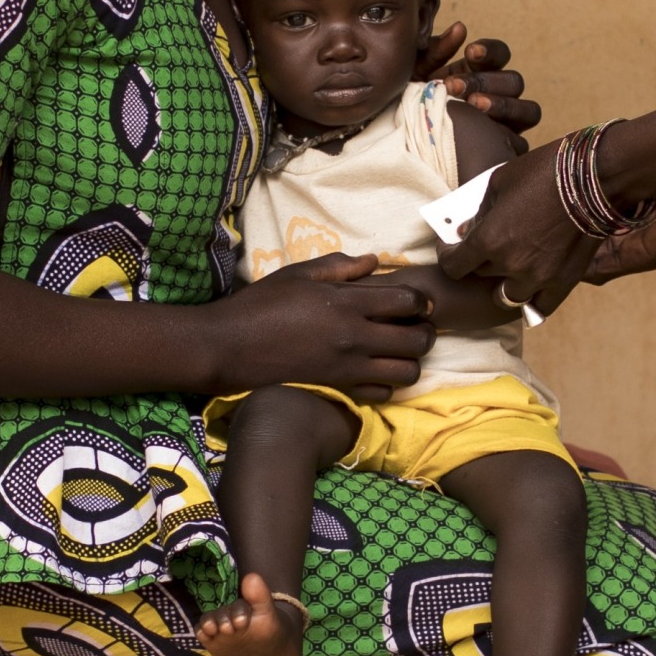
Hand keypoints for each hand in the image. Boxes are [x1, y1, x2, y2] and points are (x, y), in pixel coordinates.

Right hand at [207, 254, 434, 401]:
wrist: (230, 347)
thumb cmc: (260, 304)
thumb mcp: (297, 274)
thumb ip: (339, 267)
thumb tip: (373, 262)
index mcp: (347, 304)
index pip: (408, 302)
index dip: (420, 301)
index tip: (415, 302)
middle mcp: (355, 338)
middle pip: (418, 340)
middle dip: (425, 332)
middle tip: (415, 327)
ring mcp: (348, 368)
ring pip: (407, 372)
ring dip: (411, 361)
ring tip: (398, 351)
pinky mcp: (338, 389)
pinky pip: (382, 393)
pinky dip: (387, 384)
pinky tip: (375, 371)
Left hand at [419, 25, 540, 149]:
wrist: (402, 146)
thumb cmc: (412, 105)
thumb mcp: (417, 74)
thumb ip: (437, 51)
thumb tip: (460, 28)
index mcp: (481, 73)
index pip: (500, 55)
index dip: (490, 52)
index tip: (470, 52)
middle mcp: (500, 95)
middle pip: (514, 81)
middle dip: (486, 82)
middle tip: (455, 86)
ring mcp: (508, 124)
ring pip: (528, 109)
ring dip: (503, 105)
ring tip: (474, 107)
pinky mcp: (509, 150)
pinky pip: (522, 143)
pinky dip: (509, 137)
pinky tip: (485, 136)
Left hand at [440, 144, 596, 313]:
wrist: (593, 177)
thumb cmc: (543, 172)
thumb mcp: (499, 183)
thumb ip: (479, 212)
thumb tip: (467, 230)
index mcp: (489, 240)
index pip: (455, 266)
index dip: (449, 257)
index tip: (453, 248)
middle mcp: (511, 265)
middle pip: (482, 276)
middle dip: (480, 262)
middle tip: (488, 247)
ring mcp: (539, 278)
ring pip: (507, 296)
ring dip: (504, 284)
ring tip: (510, 270)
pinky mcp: (564, 281)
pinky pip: (540, 307)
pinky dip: (531, 300)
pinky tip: (530, 290)